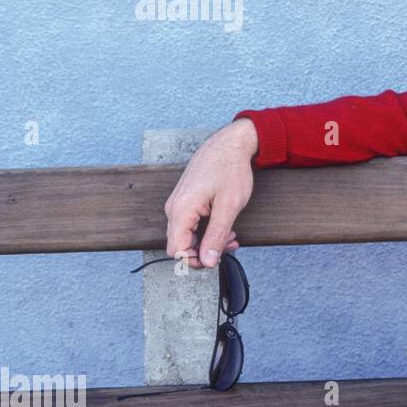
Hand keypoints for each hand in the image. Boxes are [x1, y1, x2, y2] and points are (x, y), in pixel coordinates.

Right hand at [164, 119, 257, 269]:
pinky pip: (191, 224)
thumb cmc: (230, 170)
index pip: (177, 250)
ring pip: (188, 235)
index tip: (217, 259)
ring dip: (209, 240)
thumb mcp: (229, 207)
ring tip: (232, 236)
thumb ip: (217, 236)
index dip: (195, 261)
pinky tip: (226, 227)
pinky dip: (207, 229)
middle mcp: (174, 208)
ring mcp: (178, 204)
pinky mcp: (185, 201)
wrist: (229, 144)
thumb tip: (207, 262)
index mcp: (181, 210)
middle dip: (206, 251)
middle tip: (231, 245)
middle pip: (181, 244)